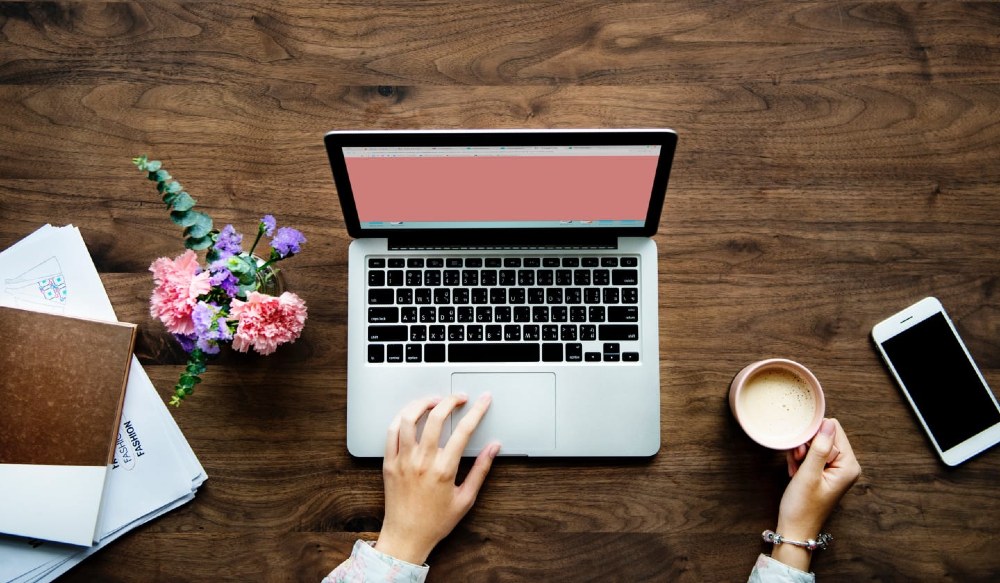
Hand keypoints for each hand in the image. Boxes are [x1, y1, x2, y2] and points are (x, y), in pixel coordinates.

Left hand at [375, 394, 500, 564]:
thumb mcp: (466, 498)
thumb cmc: (436, 522)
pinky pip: (391, 431)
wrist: (406, 537)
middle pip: (436, 417)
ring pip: (409, 419)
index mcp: (444, 470)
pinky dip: (402, 417)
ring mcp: (403, 460)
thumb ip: (481, 470)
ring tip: (434, 401)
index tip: (484, 400)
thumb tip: (493, 448)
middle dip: (451, 400)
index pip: (464, 430)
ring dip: (423, 403)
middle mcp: (422, 462)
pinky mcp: (388, 463)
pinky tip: (412, 415)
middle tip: (459, 397)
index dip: (477, 411)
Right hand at [772, 418, 860, 571]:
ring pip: (816, 444)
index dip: (813, 436)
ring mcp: (837, 469)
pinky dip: (801, 461)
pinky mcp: (827, 472)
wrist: (795, 529)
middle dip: (806, 446)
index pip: (833, 430)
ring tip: (796, 471)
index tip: (802, 454)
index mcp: (849, 465)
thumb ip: (819, 448)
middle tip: (798, 463)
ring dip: (801, 454)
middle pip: (824, 436)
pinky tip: (796, 473)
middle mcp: (847, 466)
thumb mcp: (808, 475)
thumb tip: (828, 423)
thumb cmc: (802, 507)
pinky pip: (813, 454)